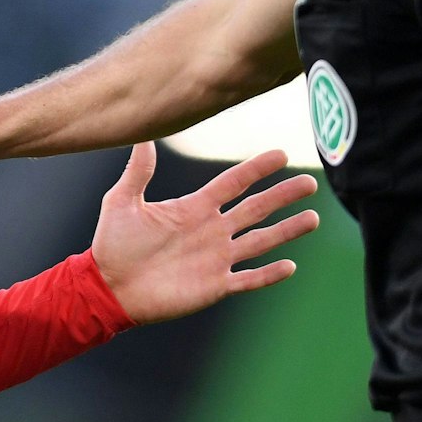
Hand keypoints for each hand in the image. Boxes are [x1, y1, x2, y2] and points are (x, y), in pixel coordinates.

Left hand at [90, 143, 318, 324]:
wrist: (108, 286)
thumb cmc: (113, 244)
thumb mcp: (122, 201)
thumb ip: (137, 171)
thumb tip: (141, 134)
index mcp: (193, 208)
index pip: (232, 183)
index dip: (256, 169)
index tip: (281, 154)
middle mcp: (211, 230)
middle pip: (255, 208)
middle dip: (283, 196)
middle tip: (311, 183)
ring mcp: (216, 258)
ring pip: (260, 241)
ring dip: (286, 231)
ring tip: (314, 218)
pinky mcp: (215, 286)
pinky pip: (248, 278)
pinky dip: (268, 274)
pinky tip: (290, 265)